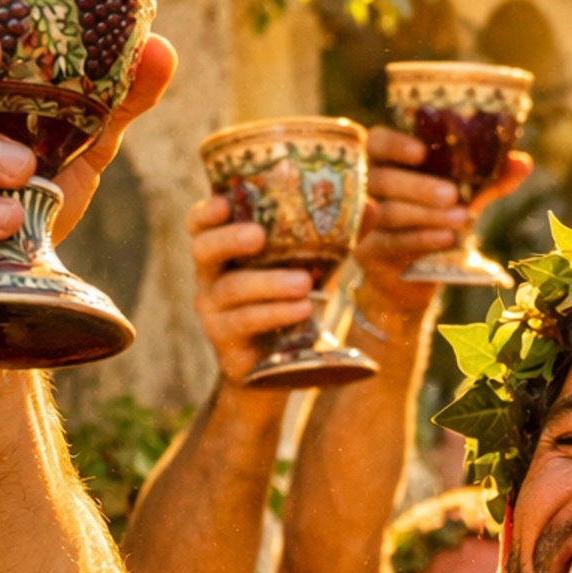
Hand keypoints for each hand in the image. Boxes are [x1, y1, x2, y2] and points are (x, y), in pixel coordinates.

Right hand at [185, 197, 320, 390]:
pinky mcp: (226, 346)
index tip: (222, 202)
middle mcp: (210, 280)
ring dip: (268, 283)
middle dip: (229, 240)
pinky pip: (245, 324)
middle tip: (259, 237)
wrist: (283, 369)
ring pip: (231, 290)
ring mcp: (214, 314)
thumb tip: (371, 205)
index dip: (205, 213)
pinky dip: (275, 314)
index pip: (200, 226)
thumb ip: (337, 237)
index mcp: (226, 253)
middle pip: (203, 250)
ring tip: (304, 284)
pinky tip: (303, 309)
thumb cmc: (293, 305)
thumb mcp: (313, 268)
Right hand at [357, 124, 532, 287]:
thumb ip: (489, 181)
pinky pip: (390, 243)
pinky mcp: (367, 252)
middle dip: (418, 186)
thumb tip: (522, 163)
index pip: (377, 143)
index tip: (421, 151)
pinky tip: (445, 239)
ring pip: (388, 212)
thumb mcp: (464, 200)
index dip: (394, 144)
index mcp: (389, 164)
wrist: (414, 278)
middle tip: (452, 194)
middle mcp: (369, 189)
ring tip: (460, 219)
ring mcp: (365, 222)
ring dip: (426, 215)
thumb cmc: (436, 225)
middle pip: (381, 178)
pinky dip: (420, 239)